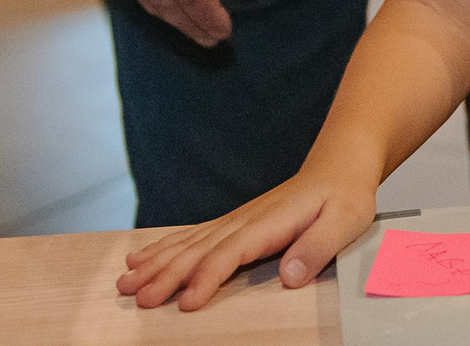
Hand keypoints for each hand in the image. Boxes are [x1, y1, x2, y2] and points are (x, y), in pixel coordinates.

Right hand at [118, 155, 377, 309]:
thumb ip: (318, 247)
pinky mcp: (233, 223)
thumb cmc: (344, 196)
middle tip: (138, 298)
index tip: (187, 303)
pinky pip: (191, 236)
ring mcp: (235, 220)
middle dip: (166, 275)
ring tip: (125, 281)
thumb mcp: (345, 221)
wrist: (338, 166)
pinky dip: (163, 247)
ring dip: (156, 263)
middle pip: (198, 250)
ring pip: (188, 243)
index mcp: (269, 222)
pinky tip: (140, 257)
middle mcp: (244, 220)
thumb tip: (290, 275)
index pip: (230, 253)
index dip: (207, 278)